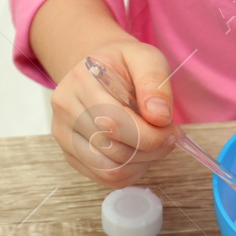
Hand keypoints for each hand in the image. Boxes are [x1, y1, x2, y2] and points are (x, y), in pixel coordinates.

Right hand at [50, 39, 177, 188]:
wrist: (99, 69)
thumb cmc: (123, 65)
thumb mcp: (146, 57)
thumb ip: (155, 83)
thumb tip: (159, 117)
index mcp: (81, 81)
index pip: (115, 123)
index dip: (151, 135)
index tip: (172, 131)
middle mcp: (65, 109)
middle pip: (113, 150)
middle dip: (150, 150)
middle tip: (168, 138)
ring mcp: (64, 135)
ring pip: (109, 170)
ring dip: (141, 164)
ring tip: (153, 146)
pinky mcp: (70, 154)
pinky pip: (104, 178)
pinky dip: (130, 172)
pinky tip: (139, 154)